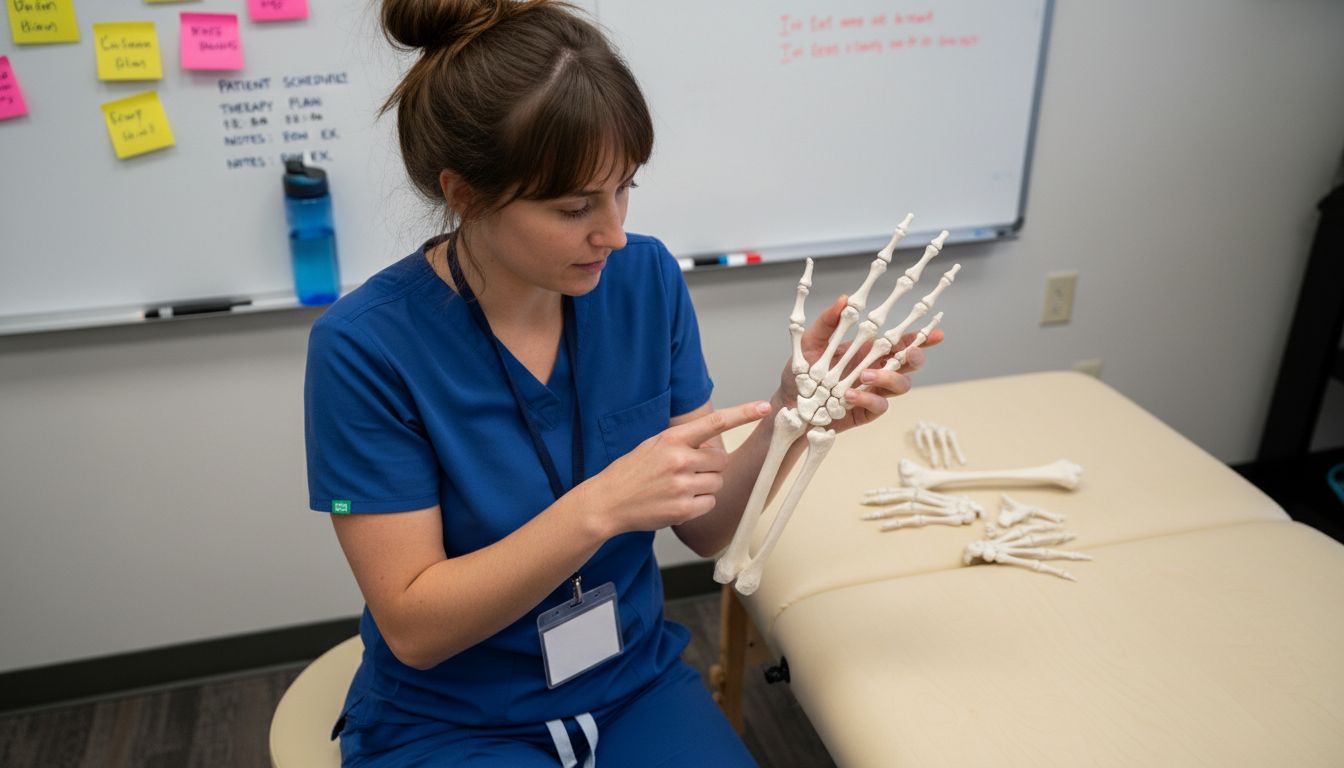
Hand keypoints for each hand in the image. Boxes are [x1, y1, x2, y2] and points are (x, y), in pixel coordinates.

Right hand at [586, 401, 771, 535]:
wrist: (607, 501)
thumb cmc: (631, 472)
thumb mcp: (654, 446)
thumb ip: (684, 444)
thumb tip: (714, 450)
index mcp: (672, 439)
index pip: (714, 421)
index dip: (743, 413)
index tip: (764, 407)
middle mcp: (679, 459)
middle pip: (722, 460)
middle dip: (711, 467)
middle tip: (689, 472)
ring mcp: (681, 485)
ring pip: (717, 483)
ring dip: (705, 486)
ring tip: (679, 488)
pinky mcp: (683, 509)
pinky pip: (709, 503)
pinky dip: (699, 504)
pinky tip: (678, 502)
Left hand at [775, 294, 943, 432]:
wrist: (789, 403)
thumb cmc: (801, 373)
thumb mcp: (810, 342)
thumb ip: (828, 322)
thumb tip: (844, 299)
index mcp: (869, 351)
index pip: (901, 342)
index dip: (922, 338)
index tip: (938, 333)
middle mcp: (876, 370)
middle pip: (910, 364)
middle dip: (916, 357)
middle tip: (908, 353)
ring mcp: (873, 391)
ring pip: (901, 385)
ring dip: (889, 377)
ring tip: (864, 375)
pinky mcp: (866, 410)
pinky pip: (880, 405)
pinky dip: (868, 398)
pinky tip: (850, 395)